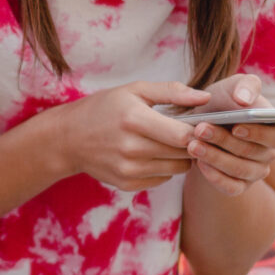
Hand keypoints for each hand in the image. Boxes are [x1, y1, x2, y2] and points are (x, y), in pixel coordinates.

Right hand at [45, 82, 208, 192]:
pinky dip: (164, 168)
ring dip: (179, 156)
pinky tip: (152, 155)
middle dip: (191, 143)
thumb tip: (206, 97)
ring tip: (168, 142)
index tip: (198, 124)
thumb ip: (171, 91)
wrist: (67, 138)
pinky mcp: (127, 183)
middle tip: (184, 132)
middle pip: (184, 153)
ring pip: (177, 168)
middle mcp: (131, 148)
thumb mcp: (133, 90)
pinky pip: (163, 179)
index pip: (184, 135)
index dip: (198, 131)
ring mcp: (128, 169)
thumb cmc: (103, 109)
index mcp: (134, 119)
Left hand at [185, 74, 274, 196]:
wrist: (201, 124)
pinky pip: (231, 187)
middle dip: (224, 141)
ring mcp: (255, 171)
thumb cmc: (222, 103)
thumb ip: (245, 85)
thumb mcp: (231, 86)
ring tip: (192, 145)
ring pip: (240, 170)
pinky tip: (198, 163)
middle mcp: (269, 153)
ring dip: (215, 157)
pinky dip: (215, 176)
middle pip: (253, 153)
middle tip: (200, 129)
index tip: (236, 127)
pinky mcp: (239, 185)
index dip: (258, 133)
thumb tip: (244, 100)